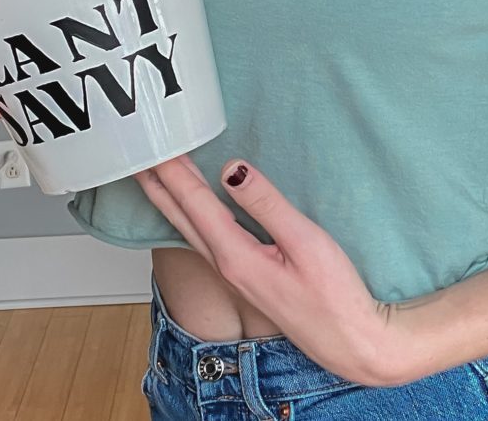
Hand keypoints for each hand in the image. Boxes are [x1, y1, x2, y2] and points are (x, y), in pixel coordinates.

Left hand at [135, 154, 416, 387]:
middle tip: (136, 153)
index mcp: (235, 255)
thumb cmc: (335, 296)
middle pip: (180, 216)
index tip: (152, 144)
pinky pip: (203, 238)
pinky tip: (190, 210)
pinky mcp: (246, 277)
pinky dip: (188, 215)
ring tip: (154, 174)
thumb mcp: (305, 242)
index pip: (194, 202)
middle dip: (157, 183)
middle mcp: (226, 266)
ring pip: (188, 229)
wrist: (350, 343)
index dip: (172, 170)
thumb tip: (231, 168)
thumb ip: (266, 204)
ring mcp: (234, 274)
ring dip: (168, 198)